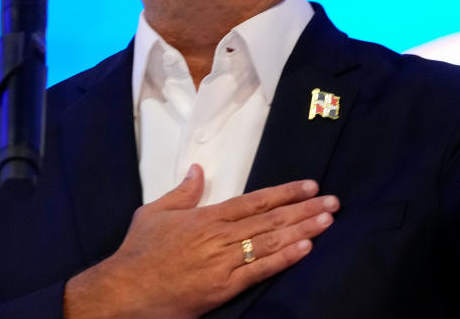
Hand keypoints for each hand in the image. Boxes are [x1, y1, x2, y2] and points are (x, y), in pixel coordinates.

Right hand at [64, 164, 339, 318]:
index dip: (285, 192)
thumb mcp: (155, 212)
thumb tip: (199, 169)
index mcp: (207, 216)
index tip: (310, 185)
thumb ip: (183, 192)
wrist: (125, 290)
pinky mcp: (224, 287)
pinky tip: (306, 249)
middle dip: (305, 208)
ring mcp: (224, 261)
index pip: (255, 200)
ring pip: (271, 241)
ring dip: (303, 229)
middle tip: (333, 201)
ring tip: (328, 220)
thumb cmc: (138, 251)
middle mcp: (220, 235)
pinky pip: (260, 271)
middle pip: (271, 219)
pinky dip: (285, 258)